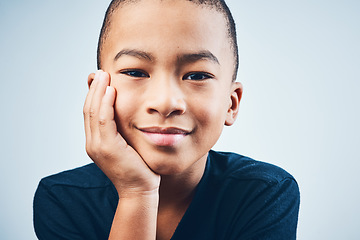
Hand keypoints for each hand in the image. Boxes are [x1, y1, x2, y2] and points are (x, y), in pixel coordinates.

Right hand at [83, 70, 159, 195]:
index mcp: (96, 142)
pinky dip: (106, 104)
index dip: (94, 94)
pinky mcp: (108, 148)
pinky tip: (111, 91)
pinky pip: (104, 121)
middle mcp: (92, 143)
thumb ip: (122, 128)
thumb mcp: (127, 144)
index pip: (90, 113)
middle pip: (88, 109)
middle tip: (101, 72)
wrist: (140, 190)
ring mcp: (97, 146)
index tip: (100, 79)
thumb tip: (124, 112)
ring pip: (93, 112)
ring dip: (98, 92)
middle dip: (94, 89)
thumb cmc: (138, 167)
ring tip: (104, 75)